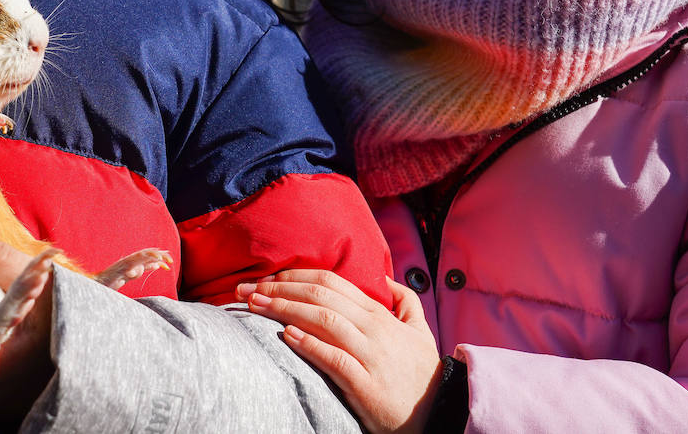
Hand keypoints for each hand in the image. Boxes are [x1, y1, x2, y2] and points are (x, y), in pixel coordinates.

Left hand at [239, 270, 442, 433]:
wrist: (440, 413)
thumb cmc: (422, 373)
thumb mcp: (421, 330)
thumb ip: (406, 300)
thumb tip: (386, 277)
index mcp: (380, 314)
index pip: (332, 282)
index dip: (295, 275)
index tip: (267, 277)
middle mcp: (374, 329)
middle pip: (321, 296)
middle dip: (279, 288)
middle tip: (246, 288)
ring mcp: (371, 355)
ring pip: (324, 321)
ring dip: (285, 309)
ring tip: (255, 305)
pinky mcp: (366, 384)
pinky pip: (334, 359)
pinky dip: (310, 344)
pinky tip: (287, 336)